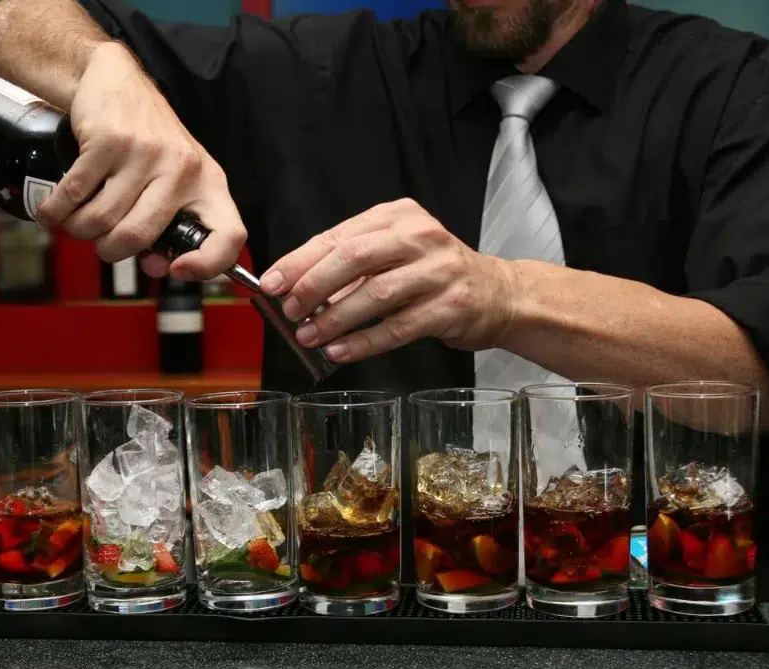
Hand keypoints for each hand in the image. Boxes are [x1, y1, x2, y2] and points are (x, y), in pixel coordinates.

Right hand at [37, 42, 245, 278]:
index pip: (229, 235)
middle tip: (101, 243)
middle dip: (109, 250)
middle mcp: (183, 168)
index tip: (175, 270)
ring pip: (101, 220)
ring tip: (78, 221)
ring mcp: (146, 153)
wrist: (117, 81)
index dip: (207, 266)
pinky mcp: (109, 140)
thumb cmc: (148, 139)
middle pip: (138, 236)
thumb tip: (156, 266)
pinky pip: (74, 194)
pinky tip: (54, 210)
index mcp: (209, 184)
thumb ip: (170, 223)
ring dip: (80, 229)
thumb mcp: (176, 177)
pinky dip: (56, 210)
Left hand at [259, 199, 520, 362]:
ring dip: (335, 319)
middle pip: (355, 258)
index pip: (338, 236)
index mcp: (397, 216)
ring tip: (309, 336)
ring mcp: (439, 271)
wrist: (498, 294)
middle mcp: (420, 236)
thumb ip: (350, 265)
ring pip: (376, 295)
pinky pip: (398, 327)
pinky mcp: (451, 307)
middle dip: (313, 286)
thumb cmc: (434, 273)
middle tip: (289, 311)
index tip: (271, 284)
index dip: (300, 261)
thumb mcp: (395, 252)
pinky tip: (340, 351)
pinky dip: (364, 342)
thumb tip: (295, 290)